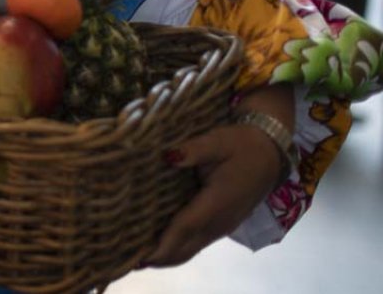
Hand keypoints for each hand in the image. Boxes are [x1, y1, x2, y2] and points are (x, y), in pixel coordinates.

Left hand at [145, 123, 287, 267]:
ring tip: (137, 257)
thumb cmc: (242, 145)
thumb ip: (193, 150)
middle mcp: (220, 221)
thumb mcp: (218, 141)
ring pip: (191, 249)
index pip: (185, 227)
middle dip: (158, 257)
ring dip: (166, 256)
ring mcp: (223, 226)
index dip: (162, 244)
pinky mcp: (222, 225)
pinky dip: (177, 249)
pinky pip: (197, 243)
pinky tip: (158, 246)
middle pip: (185, 248)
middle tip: (127, 260)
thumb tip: (168, 156)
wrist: (272, 153)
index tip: (140, 256)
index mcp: (217, 202)